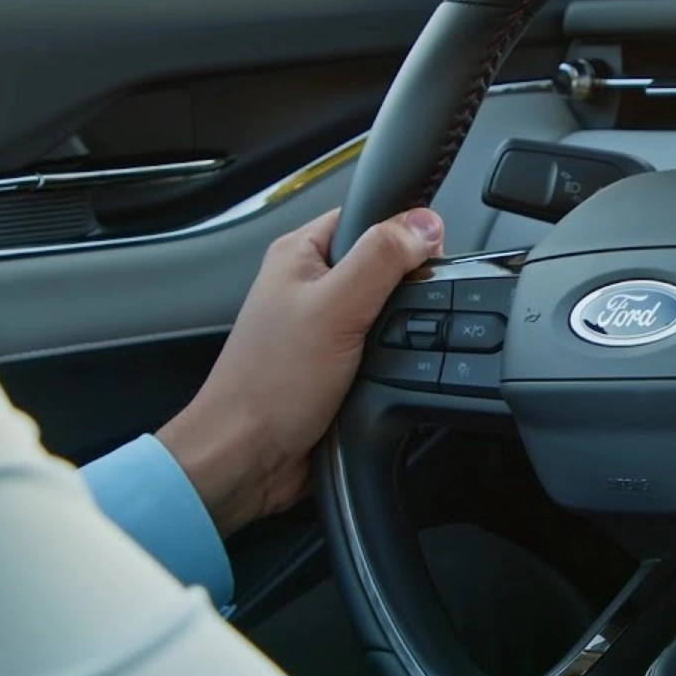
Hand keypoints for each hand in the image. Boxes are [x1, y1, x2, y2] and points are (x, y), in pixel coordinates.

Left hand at [157, 206, 443, 534]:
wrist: (249, 458)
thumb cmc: (268, 386)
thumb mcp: (336, 307)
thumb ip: (382, 258)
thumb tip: (425, 224)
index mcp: (299, 255)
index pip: (366, 216)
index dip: (403, 230)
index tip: (426, 256)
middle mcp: (308, 287)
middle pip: (383, 265)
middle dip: (406, 289)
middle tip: (403, 312)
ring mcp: (322, 328)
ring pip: (387, 312)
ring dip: (401, 331)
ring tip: (388, 349)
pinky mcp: (335, 365)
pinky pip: (381, 351)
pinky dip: (393, 362)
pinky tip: (389, 373)